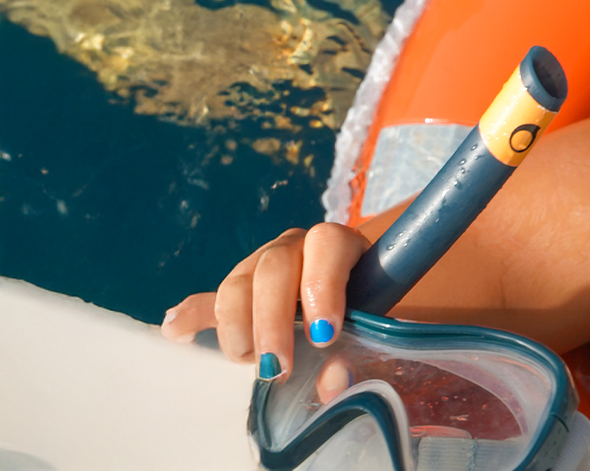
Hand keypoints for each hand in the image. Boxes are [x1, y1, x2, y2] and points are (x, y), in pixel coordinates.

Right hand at [160, 223, 369, 379]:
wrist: (357, 295)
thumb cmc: (370, 310)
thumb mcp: (375, 328)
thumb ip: (362, 354)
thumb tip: (335, 382)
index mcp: (338, 244)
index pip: (327, 245)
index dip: (322, 287)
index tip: (324, 335)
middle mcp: (296, 246)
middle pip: (273, 268)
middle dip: (272, 322)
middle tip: (280, 368)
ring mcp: (260, 263)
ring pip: (237, 282)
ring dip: (237, 327)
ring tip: (251, 363)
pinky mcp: (236, 290)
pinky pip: (206, 299)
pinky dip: (190, 315)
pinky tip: (176, 332)